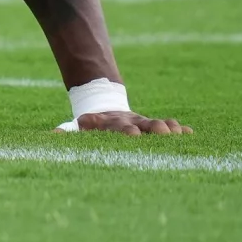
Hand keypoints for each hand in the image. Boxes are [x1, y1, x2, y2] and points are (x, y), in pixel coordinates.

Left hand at [61, 110, 192, 135]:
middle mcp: (129, 122)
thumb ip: (67, 130)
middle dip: (153, 128)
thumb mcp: (78, 126)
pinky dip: (179, 130)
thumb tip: (52, 134)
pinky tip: (190, 133)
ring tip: (179, 133)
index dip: (125, 131)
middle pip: (142, 124)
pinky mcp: (153, 126)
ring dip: (168, 128)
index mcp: (111, 125)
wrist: (105, 107)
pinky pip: (169, 126)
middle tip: (163, 133)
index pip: (117, 127)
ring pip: (157, 124)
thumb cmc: (90, 125)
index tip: (134, 134)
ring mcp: (143, 123)